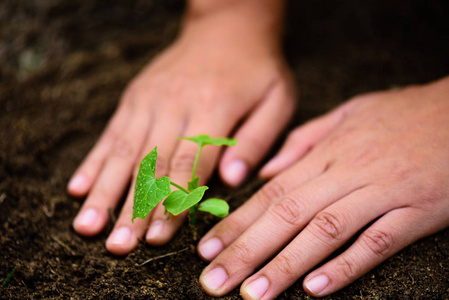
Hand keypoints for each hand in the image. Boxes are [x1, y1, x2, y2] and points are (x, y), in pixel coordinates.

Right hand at [67, 12, 294, 254]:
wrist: (228, 27)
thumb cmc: (257, 70)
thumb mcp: (276, 101)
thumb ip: (256, 141)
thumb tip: (233, 181)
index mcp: (214, 108)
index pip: (189, 164)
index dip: (172, 203)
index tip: (157, 238)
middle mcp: (175, 104)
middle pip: (150, 164)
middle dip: (132, 208)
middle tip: (117, 246)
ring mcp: (150, 100)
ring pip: (123, 151)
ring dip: (103, 191)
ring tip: (86, 226)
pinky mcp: (136, 96)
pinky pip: (112, 132)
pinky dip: (94, 161)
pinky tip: (78, 187)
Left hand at [197, 76, 448, 297]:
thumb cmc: (402, 114)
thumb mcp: (347, 115)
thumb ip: (304, 142)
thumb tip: (266, 171)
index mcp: (327, 154)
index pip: (271, 194)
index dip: (236, 223)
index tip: (207, 250)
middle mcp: (347, 174)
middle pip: (287, 216)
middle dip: (246, 251)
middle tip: (213, 283)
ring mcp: (382, 193)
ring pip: (325, 232)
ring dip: (286, 265)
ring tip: (252, 294)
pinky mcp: (416, 211)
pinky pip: (377, 242)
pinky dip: (346, 265)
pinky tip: (316, 290)